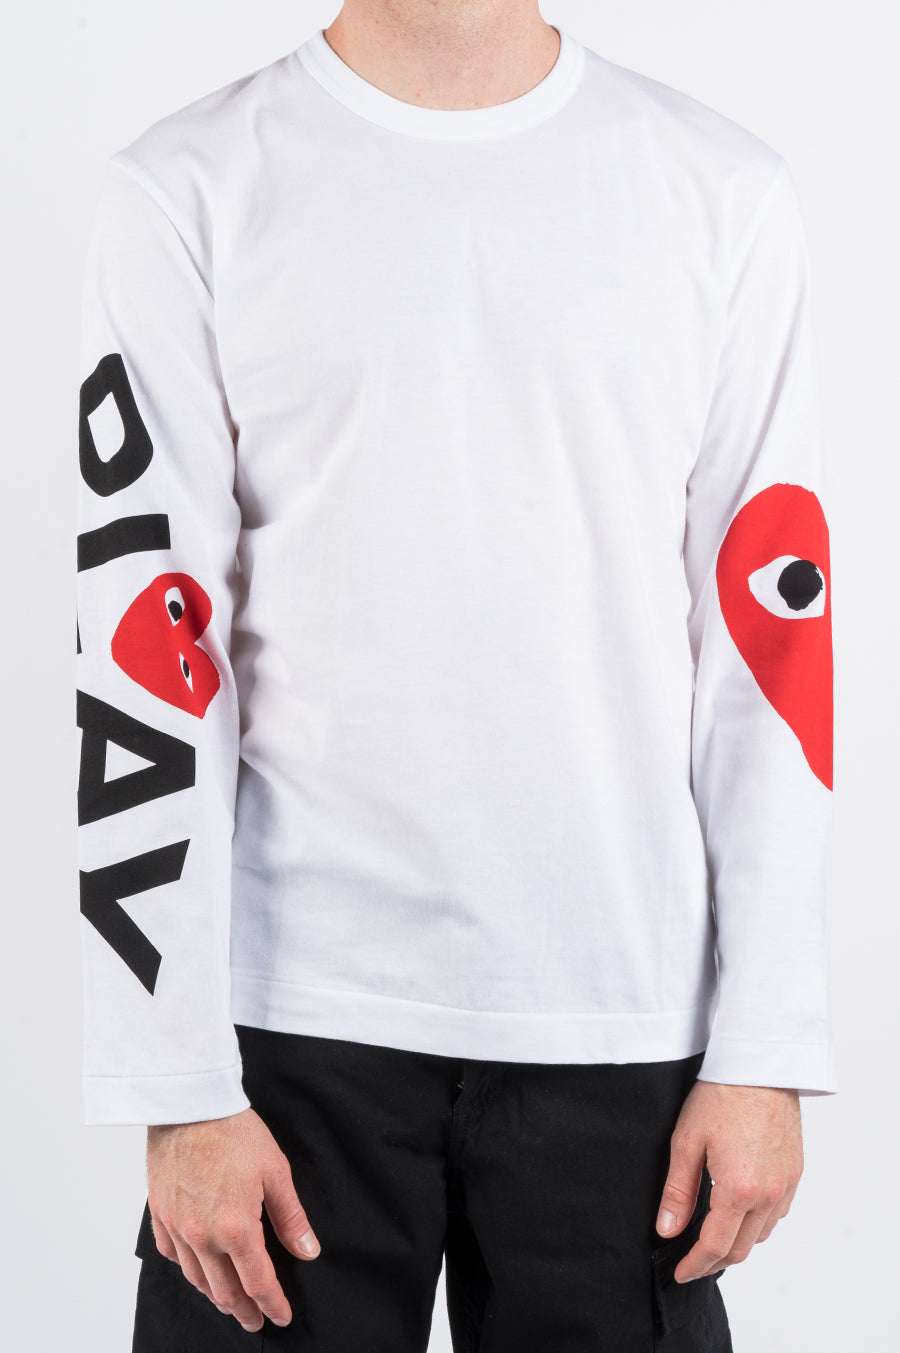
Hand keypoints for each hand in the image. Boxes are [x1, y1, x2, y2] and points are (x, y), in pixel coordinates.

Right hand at [146, 1105, 319, 1331]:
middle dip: (244, 1310)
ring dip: (216, 1296)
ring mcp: (177, 1227)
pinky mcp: (160, 1214)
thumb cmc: (234, 1131)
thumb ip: (291, 1217)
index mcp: (236, 1228)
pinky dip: (188, 1268)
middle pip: (225, 1290)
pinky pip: (172, 1255)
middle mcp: (202, 1236)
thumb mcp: (276, 1171)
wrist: (189, 1105)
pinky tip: (197, 1268)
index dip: (272, 1304)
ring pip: (196, 1279)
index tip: (281, 1316)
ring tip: (230, 1303)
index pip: (258, 1282)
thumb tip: (308, 1251)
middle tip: (256, 1320)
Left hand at [655, 1080, 802, 1282]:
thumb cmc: (721, 1095)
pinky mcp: (796, 1172)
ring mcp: (787, 1184)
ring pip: (761, 1234)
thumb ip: (678, 1191)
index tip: (680, 1272)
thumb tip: (667, 1230)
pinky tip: (739, 1213)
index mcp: (740, 1189)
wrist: (760, 1064)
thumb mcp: (686, 1141)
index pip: (716, 1246)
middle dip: (714, 1261)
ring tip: (711, 1238)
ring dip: (737, 1243)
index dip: (695, 1265)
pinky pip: (777, 1214)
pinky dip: (757, 1223)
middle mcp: (769, 1194)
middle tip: (691, 1261)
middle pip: (741, 1249)